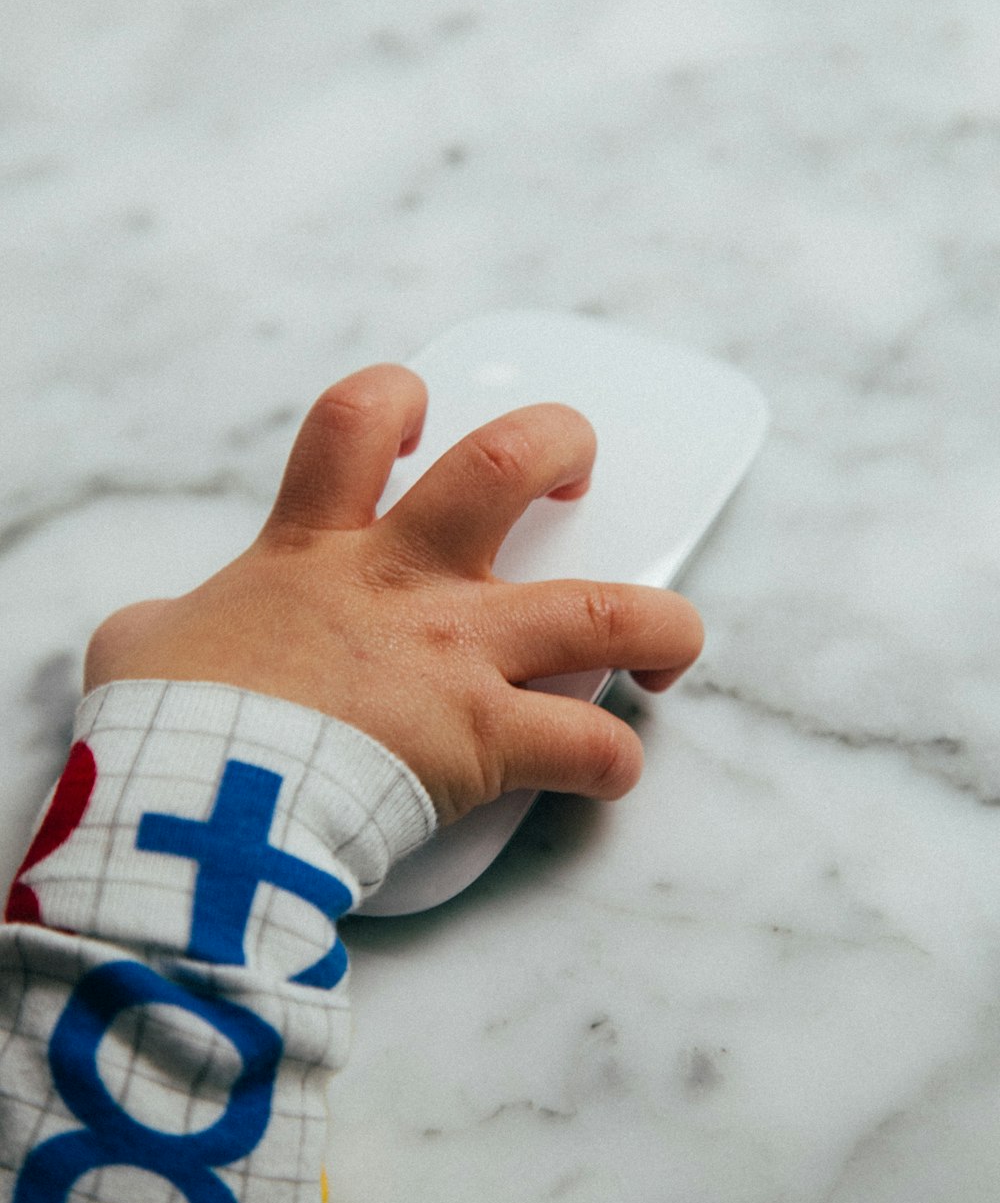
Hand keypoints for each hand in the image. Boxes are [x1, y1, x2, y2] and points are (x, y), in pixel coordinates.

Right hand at [84, 365, 703, 823]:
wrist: (199, 804)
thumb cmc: (167, 724)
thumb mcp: (143, 647)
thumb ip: (168, 625)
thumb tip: (162, 640)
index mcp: (316, 546)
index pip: (358, 421)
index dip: (394, 397)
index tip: (416, 414)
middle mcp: (403, 581)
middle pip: (508, 466)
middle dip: (560, 445)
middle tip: (574, 470)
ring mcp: (456, 655)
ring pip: (601, 610)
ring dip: (657, 620)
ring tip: (668, 637)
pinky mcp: (488, 739)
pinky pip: (587, 748)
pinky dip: (612, 761)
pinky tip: (609, 772)